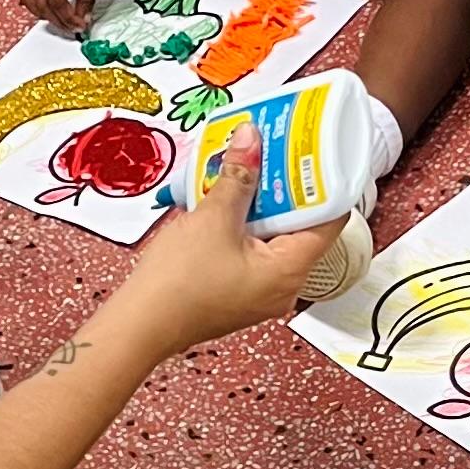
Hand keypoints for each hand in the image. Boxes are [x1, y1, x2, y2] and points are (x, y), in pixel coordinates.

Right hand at [24, 0, 118, 31]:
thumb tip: (83, 18)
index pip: (56, 2)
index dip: (68, 18)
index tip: (80, 25)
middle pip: (42, 4)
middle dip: (57, 20)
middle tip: (73, 28)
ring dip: (44, 14)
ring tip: (61, 21)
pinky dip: (36, 3)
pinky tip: (47, 9)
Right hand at [104, 138, 326, 355]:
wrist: (139, 325)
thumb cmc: (177, 288)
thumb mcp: (212, 219)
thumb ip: (238, 177)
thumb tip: (252, 143)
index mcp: (290, 271)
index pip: (330, 219)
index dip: (324, 182)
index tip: (311, 153)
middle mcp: (283, 284)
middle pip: (300, 224)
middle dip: (284, 186)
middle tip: (273, 152)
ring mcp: (260, 289)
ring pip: (272, 234)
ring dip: (259, 201)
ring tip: (244, 168)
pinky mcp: (238, 288)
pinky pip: (251, 247)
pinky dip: (242, 221)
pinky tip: (224, 199)